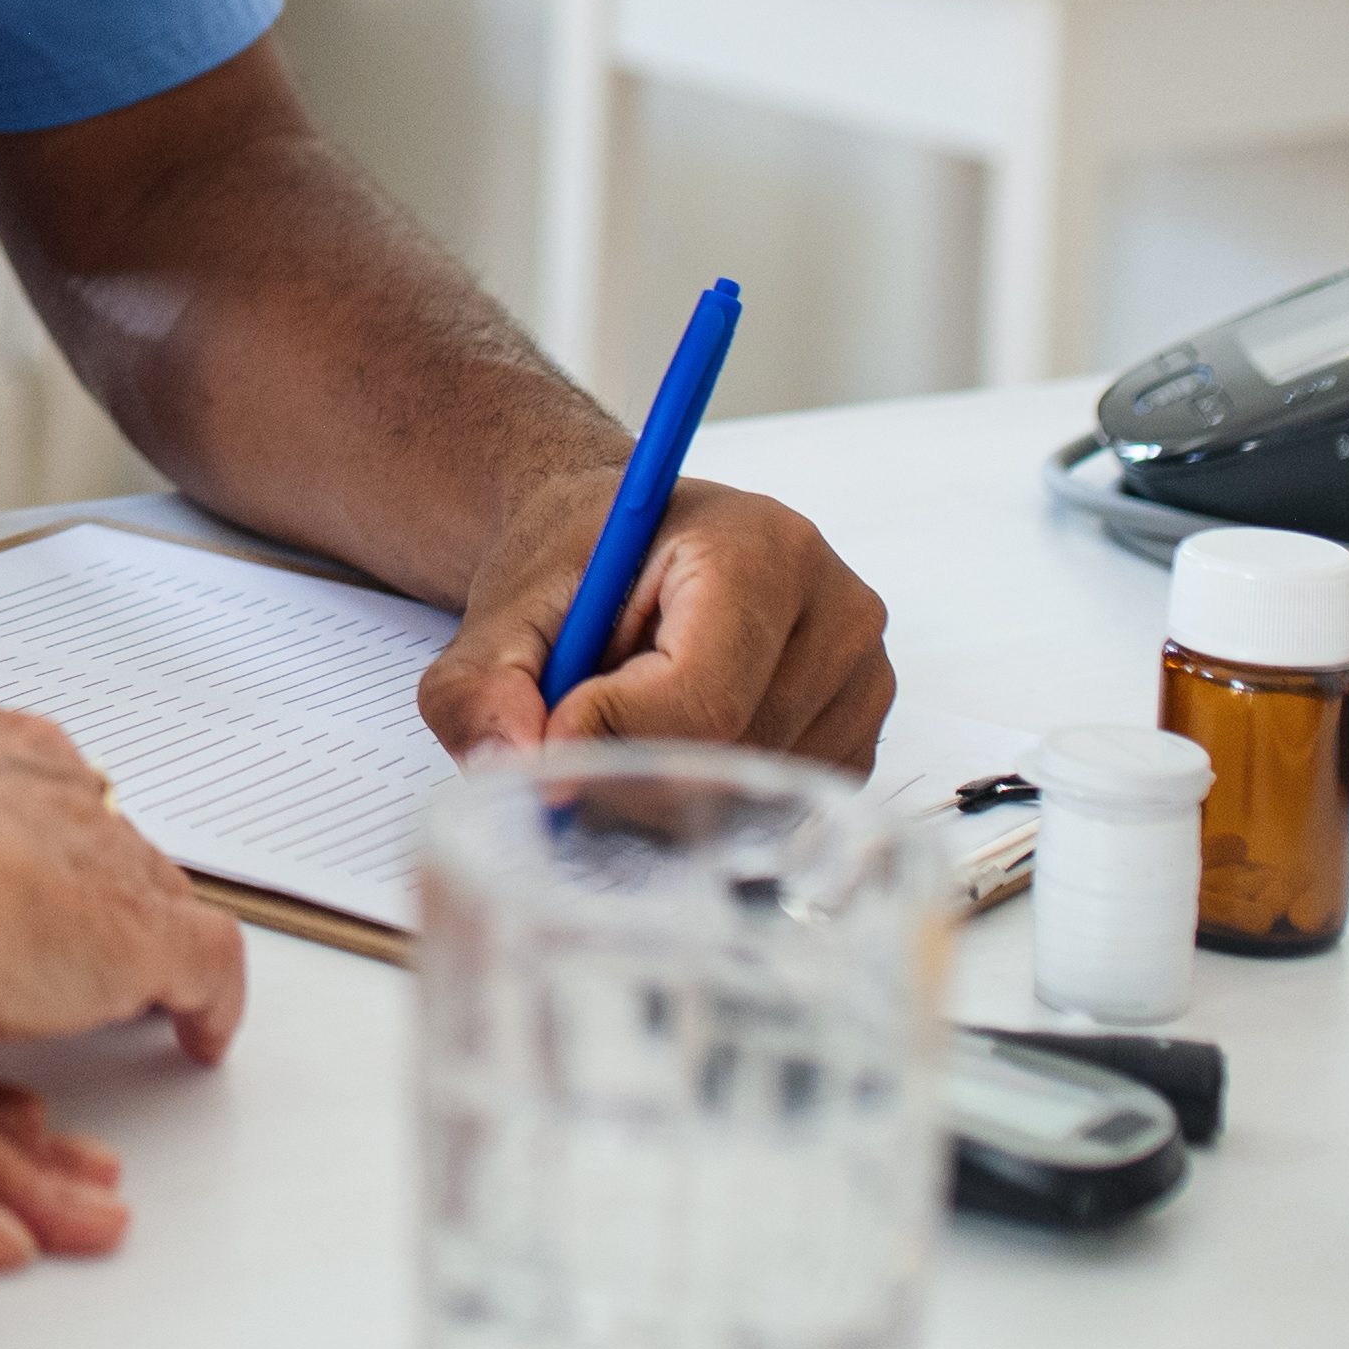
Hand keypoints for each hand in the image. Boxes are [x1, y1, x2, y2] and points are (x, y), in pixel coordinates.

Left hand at [415, 472, 892, 765]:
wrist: (629, 542)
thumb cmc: (582, 563)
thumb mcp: (507, 606)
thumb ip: (484, 683)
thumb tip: (511, 764)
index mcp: (762, 548)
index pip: (703, 694)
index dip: (613, 737)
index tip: (547, 743)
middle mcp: (838, 608)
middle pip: (730, 751)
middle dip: (634, 763)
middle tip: (576, 726)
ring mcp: (864, 676)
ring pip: (755, 790)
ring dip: (669, 782)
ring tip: (633, 709)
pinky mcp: (859, 732)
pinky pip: (781, 806)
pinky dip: (715, 796)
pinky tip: (681, 735)